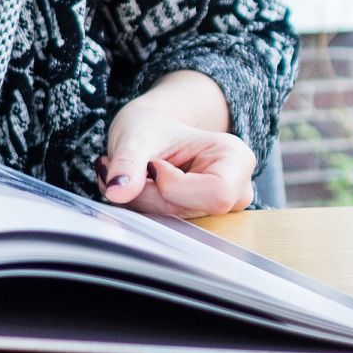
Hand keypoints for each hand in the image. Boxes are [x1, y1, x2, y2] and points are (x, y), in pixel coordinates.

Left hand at [99, 97, 256, 218]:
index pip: (215, 194)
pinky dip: (142, 208)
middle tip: (123, 168)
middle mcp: (236, 188)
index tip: (153, 164)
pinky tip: (135, 187)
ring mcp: (220, 208)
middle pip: (190, 212)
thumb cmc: (152, 127)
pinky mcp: (199, 219)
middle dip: (147, 195)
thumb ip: (128, 163)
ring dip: (140, 201)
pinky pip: (165, 225)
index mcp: (235, 159)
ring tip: (129, 174)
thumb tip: (117, 193)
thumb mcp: (136, 136)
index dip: (174, 186)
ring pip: (173, 222)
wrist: (150, 131)